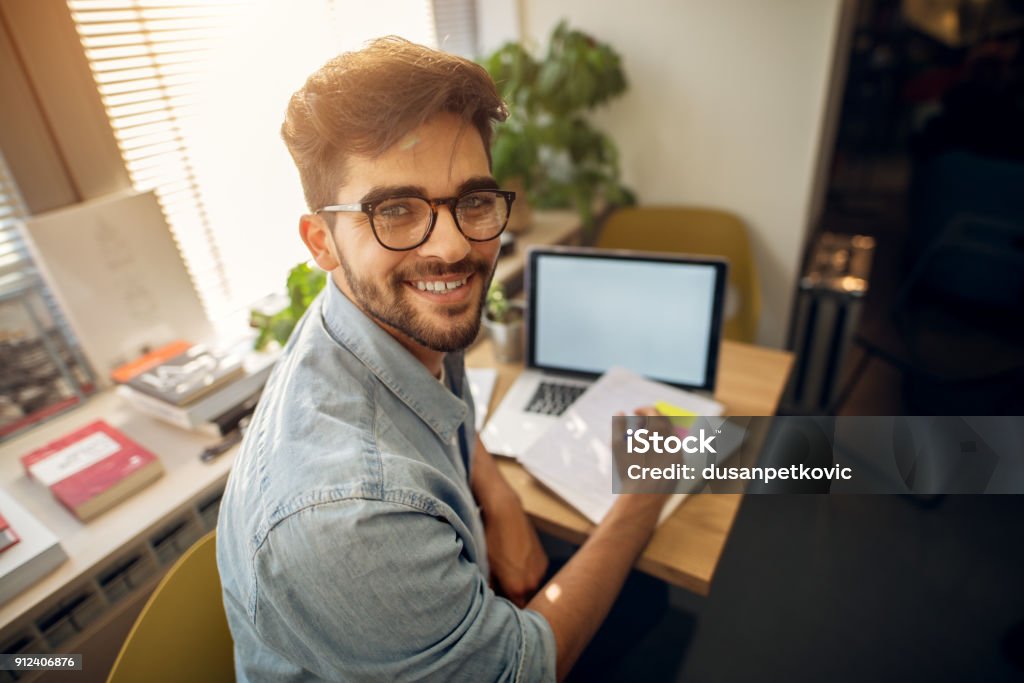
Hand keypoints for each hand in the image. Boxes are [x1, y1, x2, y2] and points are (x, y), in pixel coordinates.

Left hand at [482, 486, 548, 606]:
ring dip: (521, 584)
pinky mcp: (543, 559)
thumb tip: (488, 600)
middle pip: (523, 599)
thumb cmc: (492, 538)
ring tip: (507, 570)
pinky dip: (526, 572)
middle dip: (513, 597)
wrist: (506, 513)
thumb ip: (489, 588)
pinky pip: (534, 573)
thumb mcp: (486, 565)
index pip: (515, 611)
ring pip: (530, 586)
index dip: (505, 609)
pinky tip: (515, 560)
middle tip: (499, 586)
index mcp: (518, 588)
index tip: (498, 604)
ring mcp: (540, 570)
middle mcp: (533, 582)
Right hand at [612, 406, 673, 521]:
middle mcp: (673, 441)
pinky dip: (662, 447)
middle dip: (652, 420)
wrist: (643, 497)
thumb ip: (618, 426)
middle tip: (639, 424)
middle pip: (665, 423)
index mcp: (660, 433)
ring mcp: (678, 455)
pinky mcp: (679, 467)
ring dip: (657, 434)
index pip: (655, 413)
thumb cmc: (629, 471)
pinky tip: (650, 455)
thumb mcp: (618, 446)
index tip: (635, 412)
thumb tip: (621, 412)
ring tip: (643, 440)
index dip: (644, 409)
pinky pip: (672, 451)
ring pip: (670, 437)